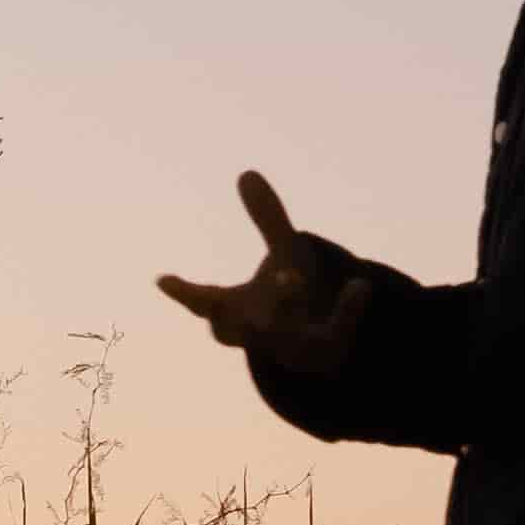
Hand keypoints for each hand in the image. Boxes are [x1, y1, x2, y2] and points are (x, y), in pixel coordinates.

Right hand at [153, 169, 367, 375]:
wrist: (320, 351)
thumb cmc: (290, 299)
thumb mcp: (284, 252)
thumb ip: (268, 217)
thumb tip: (247, 173)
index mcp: (238, 310)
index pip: (204, 304)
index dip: (183, 293)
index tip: (163, 279)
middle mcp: (258, 331)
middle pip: (239, 326)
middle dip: (239, 306)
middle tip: (236, 285)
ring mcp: (290, 345)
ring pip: (278, 337)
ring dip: (282, 307)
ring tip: (293, 278)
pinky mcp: (325, 350)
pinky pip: (335, 331)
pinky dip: (348, 309)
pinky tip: (361, 285)